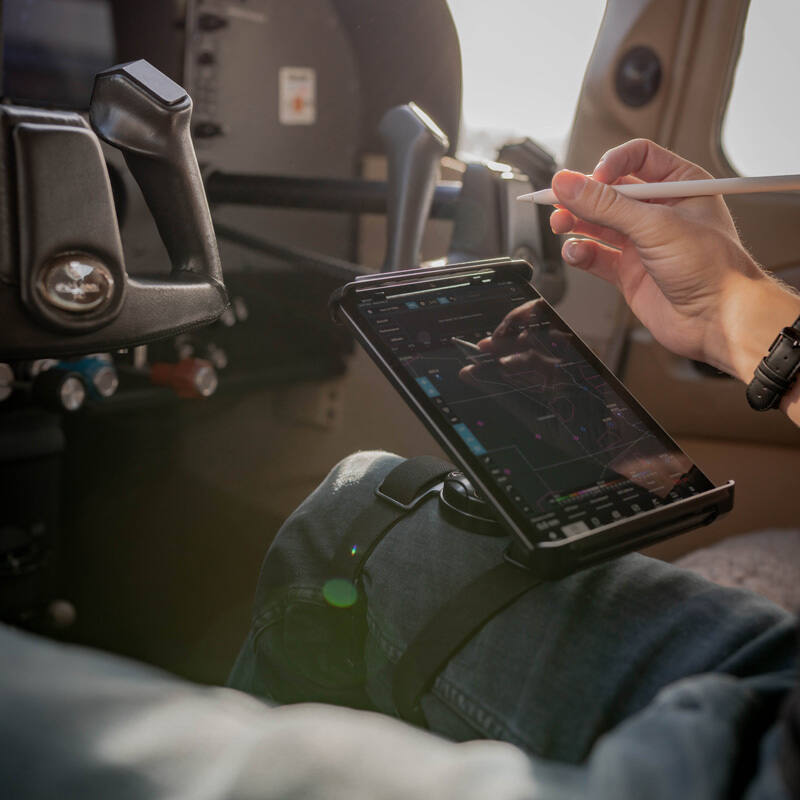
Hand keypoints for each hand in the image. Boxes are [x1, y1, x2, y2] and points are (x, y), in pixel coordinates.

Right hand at [548, 139, 799, 401]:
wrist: (719, 319)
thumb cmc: (713, 268)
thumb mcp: (656, 226)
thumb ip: (606, 205)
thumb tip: (569, 184)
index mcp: (679, 186)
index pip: (637, 158)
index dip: (610, 165)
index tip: (589, 179)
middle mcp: (660, 212)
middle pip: (609, 192)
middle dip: (583, 197)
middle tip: (558, 200)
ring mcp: (642, 243)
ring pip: (598, 224)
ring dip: (576, 223)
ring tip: (561, 225)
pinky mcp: (629, 271)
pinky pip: (596, 256)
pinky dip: (581, 253)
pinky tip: (576, 252)